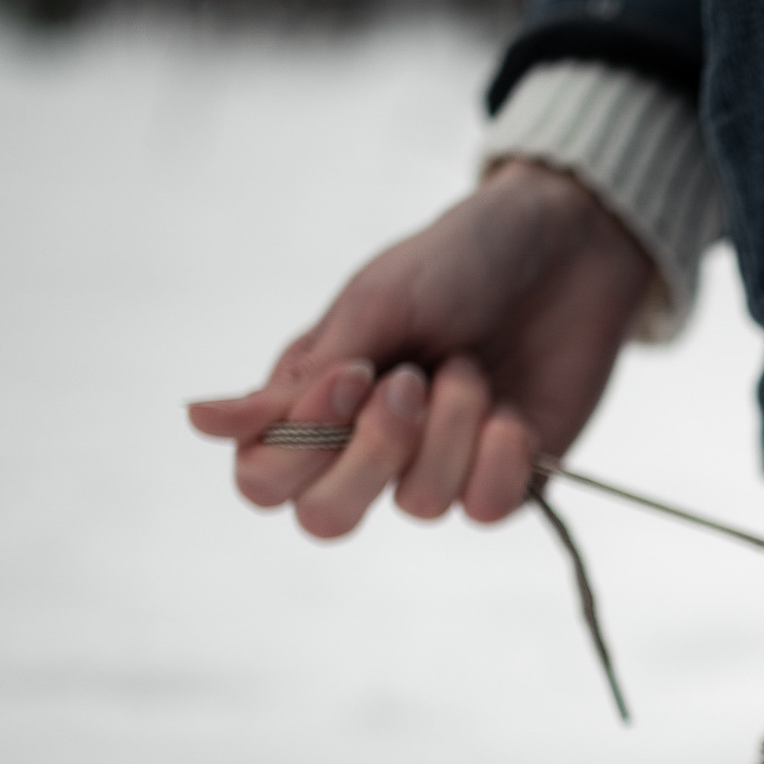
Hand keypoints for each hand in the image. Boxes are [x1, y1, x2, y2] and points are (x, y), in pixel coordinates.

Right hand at [186, 160, 654, 536]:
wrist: (566, 245)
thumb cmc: (459, 263)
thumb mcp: (373, 306)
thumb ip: (299, 378)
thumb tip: (198, 422)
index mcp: (315, 401)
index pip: (263, 480)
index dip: (299, 446)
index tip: (352, 376)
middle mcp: (368, 447)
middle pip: (327, 519)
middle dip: (373, 454)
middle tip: (411, 382)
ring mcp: (436, 467)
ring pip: (418, 504)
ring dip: (451, 427)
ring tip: (472, 366)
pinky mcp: (504, 479)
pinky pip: (484, 510)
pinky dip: (499, 459)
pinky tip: (513, 413)